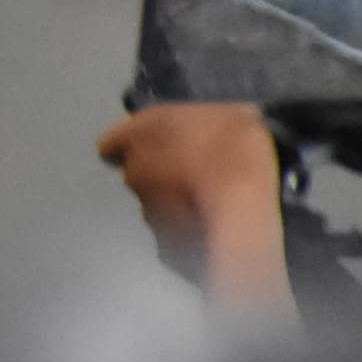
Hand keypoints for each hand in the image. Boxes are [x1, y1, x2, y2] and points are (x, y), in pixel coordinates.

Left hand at [97, 103, 293, 313]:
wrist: (249, 205)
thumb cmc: (240, 150)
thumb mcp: (232, 114)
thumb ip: (204, 122)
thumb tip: (217, 127)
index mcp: (141, 133)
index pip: (112, 143)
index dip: (130, 148)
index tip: (148, 152)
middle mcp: (134, 172)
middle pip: (137, 176)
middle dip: (159, 179)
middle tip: (195, 180)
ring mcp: (148, 212)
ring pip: (156, 209)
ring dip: (175, 208)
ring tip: (212, 208)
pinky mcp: (165, 247)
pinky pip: (174, 241)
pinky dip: (188, 240)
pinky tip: (214, 235)